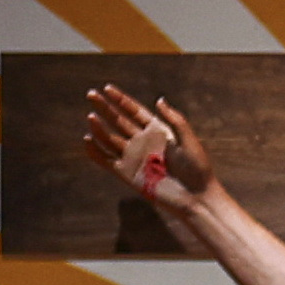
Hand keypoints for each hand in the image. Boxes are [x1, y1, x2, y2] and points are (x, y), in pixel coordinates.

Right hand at [80, 81, 214, 205]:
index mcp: (157, 131)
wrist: (195, 196)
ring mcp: (134, 158)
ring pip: (111, 139)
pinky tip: (87, 140)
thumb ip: (174, 119)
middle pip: (119, 122)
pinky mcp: (128, 174)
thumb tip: (159, 100)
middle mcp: (143, 143)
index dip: (121, 100)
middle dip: (105, 108)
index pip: (134, 111)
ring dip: (99, 128)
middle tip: (91, 94)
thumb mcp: (187, 139)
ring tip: (91, 117)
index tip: (107, 88)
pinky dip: (96, 152)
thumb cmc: (197, 168)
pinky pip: (107, 161)